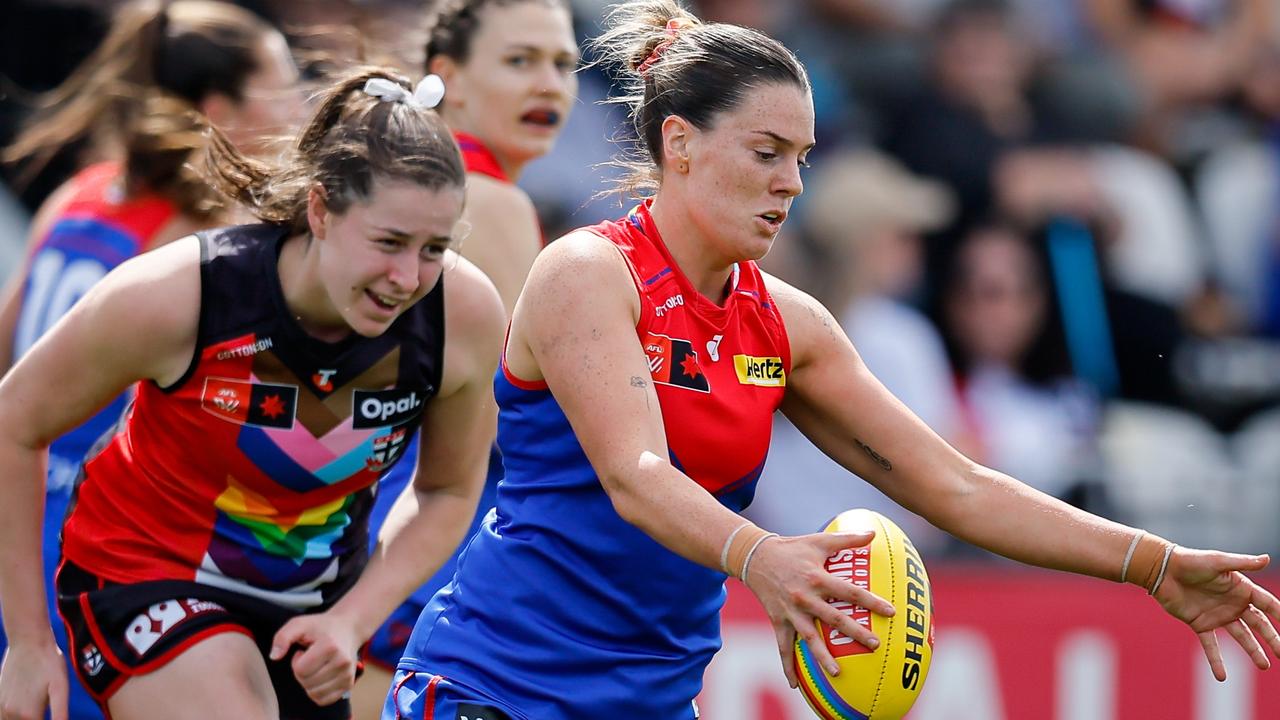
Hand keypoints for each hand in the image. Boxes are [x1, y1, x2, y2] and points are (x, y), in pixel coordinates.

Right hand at [0, 640, 68, 719]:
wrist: (29, 641)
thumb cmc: (49, 662)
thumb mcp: (61, 687)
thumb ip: (60, 712)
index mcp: (29, 715)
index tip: (53, 717)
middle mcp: (11, 714)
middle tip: (43, 708)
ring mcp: (1, 707)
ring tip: (36, 707)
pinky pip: (3, 716)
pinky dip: (13, 717)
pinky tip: (26, 707)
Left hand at [269, 611, 360, 705]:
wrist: (347, 629)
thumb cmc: (319, 627)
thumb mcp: (299, 624)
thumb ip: (282, 637)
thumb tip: (274, 657)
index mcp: (330, 646)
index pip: (300, 670)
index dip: (296, 661)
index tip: (303, 651)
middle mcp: (342, 662)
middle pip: (306, 682)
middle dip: (302, 672)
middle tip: (309, 658)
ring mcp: (347, 675)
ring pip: (314, 694)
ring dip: (309, 682)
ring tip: (316, 665)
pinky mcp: (348, 685)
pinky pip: (323, 700)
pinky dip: (316, 692)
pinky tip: (320, 676)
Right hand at [742, 531, 895, 688]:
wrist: (755, 557)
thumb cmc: (792, 548)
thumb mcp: (818, 541)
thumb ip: (847, 539)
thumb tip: (874, 533)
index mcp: (818, 577)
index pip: (850, 591)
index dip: (871, 602)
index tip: (890, 612)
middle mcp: (805, 597)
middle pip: (834, 618)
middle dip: (855, 632)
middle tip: (875, 645)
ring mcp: (791, 612)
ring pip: (809, 638)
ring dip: (823, 656)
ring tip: (838, 673)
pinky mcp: (778, 621)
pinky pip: (783, 647)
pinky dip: (787, 667)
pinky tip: (794, 686)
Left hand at [1153, 548, 1279, 680]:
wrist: (1162, 570)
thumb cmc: (1191, 561)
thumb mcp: (1218, 561)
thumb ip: (1242, 563)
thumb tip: (1267, 559)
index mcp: (1241, 589)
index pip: (1267, 604)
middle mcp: (1232, 604)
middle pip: (1258, 624)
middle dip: (1272, 638)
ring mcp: (1217, 615)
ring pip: (1240, 637)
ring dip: (1252, 651)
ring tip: (1264, 666)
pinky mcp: (1199, 624)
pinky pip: (1210, 645)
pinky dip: (1216, 661)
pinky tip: (1221, 677)